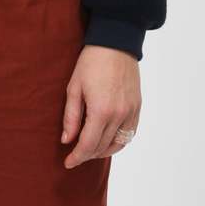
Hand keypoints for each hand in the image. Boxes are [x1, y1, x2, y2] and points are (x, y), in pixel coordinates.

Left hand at [60, 45, 140, 168]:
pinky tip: (107, 141)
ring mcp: (131, 112)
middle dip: (87, 155)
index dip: (77, 157)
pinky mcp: (137, 108)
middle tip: (75, 155)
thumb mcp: (74, 87)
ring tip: (89, 150)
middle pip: (102, 147)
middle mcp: (119, 114)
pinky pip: (129, 134)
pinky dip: (118, 142)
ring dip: (102, 151)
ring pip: (118, 144)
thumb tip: (67, 140)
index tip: (68, 163)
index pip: (88, 144)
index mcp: (101, 110)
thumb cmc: (91, 62)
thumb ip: (71, 116)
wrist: (115, 43)